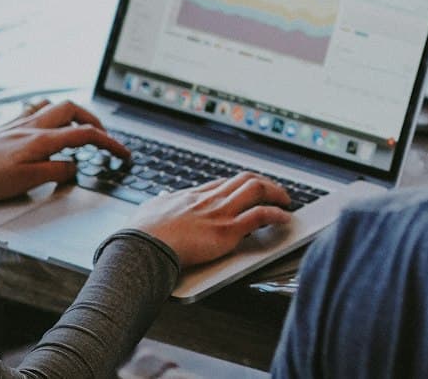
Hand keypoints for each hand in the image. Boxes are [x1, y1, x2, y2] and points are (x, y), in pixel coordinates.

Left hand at [0, 99, 130, 202]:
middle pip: (74, 110)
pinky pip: (36, 108)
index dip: (110, 143)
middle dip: (95, 121)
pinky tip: (47, 121)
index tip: (123, 153)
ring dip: (74, 113)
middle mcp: (34, 126)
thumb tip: (74, 166)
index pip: (86, 135)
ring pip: (56, 105)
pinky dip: (50, 111)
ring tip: (80, 126)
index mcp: (43, 139)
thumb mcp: (25, 182)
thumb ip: (56, 171)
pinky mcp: (8, 125)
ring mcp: (20, 122)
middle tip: (103, 136)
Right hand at [129, 172, 291, 267]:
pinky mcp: (228, 230)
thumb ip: (160, 202)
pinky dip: (277, 214)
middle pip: (244, 180)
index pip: (223, 183)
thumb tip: (162, 196)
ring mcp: (220, 213)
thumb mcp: (149, 210)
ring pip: (257, 190)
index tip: (249, 189)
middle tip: (275, 191)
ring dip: (276, 193)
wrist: (141, 248)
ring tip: (286, 200)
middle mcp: (209, 200)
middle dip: (264, 183)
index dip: (239, 185)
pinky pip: (261, 215)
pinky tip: (284, 217)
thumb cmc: (141, 235)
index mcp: (192, 196)